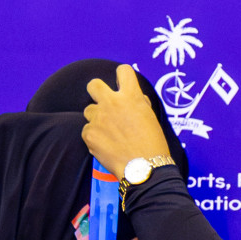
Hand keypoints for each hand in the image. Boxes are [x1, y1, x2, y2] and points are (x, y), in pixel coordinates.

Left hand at [82, 64, 172, 178]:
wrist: (144, 169)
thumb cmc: (152, 145)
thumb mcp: (150, 117)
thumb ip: (137, 103)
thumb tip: (131, 98)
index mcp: (131, 96)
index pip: (123, 70)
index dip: (122, 77)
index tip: (123, 85)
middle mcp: (112, 102)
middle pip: (93, 84)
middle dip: (96, 91)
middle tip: (103, 102)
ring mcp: (98, 118)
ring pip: (89, 110)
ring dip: (97, 119)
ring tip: (110, 134)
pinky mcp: (89, 134)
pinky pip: (87, 130)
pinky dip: (95, 137)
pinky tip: (107, 146)